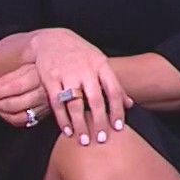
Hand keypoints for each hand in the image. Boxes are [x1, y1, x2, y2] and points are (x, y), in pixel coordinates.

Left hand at [0, 64, 50, 129]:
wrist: (66, 72)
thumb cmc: (46, 65)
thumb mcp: (30, 61)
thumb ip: (12, 74)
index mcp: (39, 76)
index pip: (14, 86)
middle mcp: (44, 92)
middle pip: (16, 103)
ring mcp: (46, 105)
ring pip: (20, 115)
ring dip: (3, 112)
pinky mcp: (46, 113)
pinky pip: (27, 121)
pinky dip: (13, 119)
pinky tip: (6, 112)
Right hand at [29, 28, 128, 145]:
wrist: (51, 39)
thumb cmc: (80, 54)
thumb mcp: (100, 62)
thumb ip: (114, 84)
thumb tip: (130, 104)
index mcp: (100, 65)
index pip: (113, 90)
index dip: (117, 110)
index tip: (118, 127)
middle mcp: (84, 70)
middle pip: (95, 99)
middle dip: (99, 121)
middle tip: (102, 139)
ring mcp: (66, 74)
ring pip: (75, 103)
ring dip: (80, 124)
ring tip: (84, 140)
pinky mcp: (49, 78)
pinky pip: (57, 103)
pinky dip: (62, 119)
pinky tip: (67, 131)